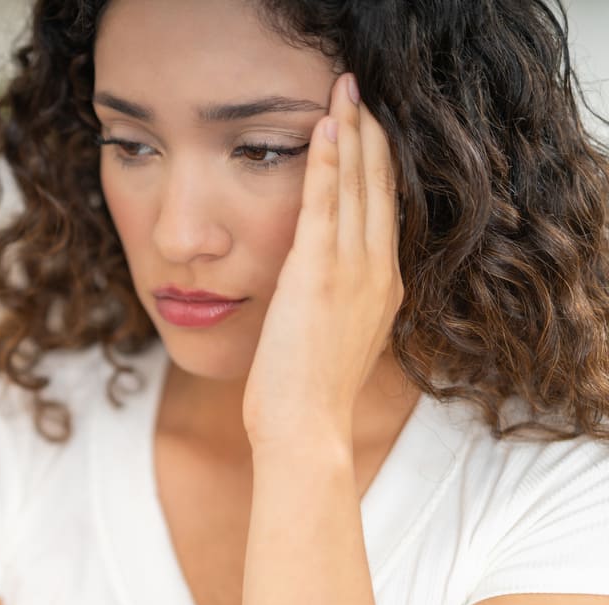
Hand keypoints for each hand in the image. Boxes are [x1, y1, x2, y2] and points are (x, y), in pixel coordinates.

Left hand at [242, 72, 402, 447]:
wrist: (305, 428)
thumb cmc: (306, 397)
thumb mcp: (331, 340)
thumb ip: (333, 304)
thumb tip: (311, 287)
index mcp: (383, 288)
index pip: (383, 211)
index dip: (377, 165)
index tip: (368, 129)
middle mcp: (378, 272)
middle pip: (378, 187)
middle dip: (370, 134)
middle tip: (358, 92)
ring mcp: (353, 271)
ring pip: (358, 185)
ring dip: (351, 133)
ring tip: (345, 93)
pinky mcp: (320, 273)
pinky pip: (326, 202)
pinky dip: (326, 161)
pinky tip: (324, 127)